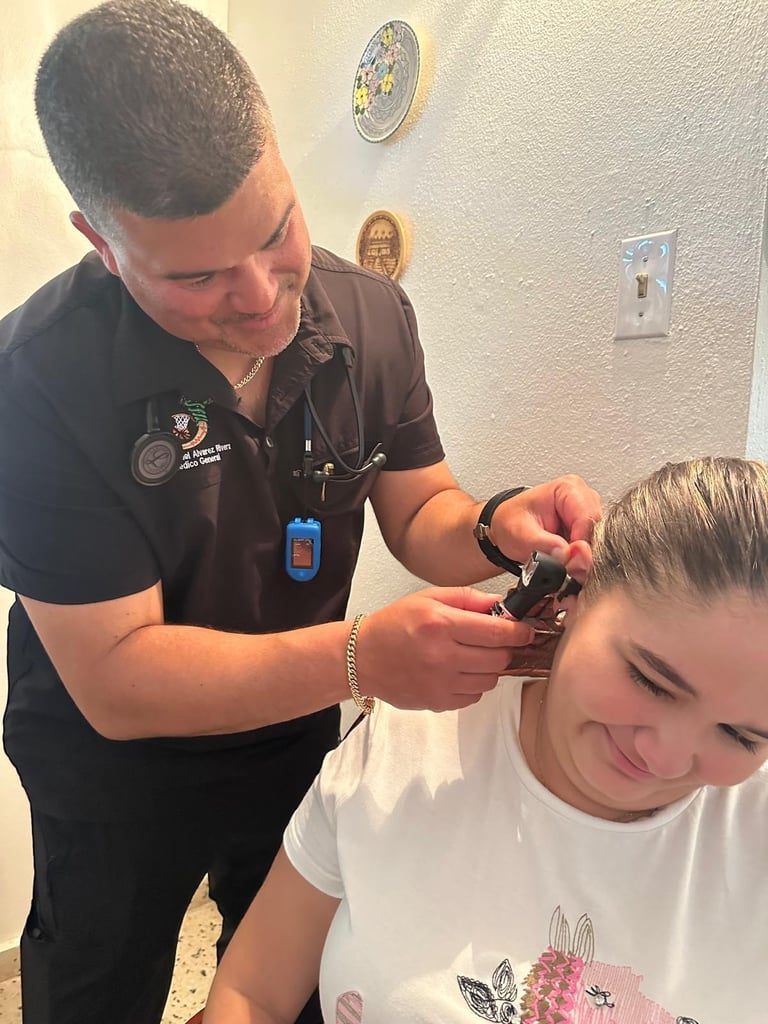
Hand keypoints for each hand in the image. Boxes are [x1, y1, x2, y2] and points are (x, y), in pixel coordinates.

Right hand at [354, 587, 534, 711]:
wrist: (362, 657)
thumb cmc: (395, 624)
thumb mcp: (430, 598)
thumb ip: (470, 598)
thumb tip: (505, 604)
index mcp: (441, 624)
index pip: (498, 631)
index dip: (519, 631)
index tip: (525, 630)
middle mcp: (443, 655)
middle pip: (499, 658)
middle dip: (506, 649)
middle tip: (498, 641)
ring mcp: (441, 683)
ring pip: (490, 680)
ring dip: (490, 667)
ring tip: (474, 655)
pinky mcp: (438, 702)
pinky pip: (474, 696)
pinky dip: (474, 684)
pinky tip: (459, 671)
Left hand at [489, 475, 600, 562]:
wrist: (506, 528)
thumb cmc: (511, 522)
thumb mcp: (521, 535)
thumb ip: (544, 545)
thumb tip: (567, 554)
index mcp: (568, 489)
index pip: (589, 518)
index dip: (581, 544)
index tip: (568, 561)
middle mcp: (583, 498)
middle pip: (598, 532)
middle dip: (582, 554)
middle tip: (564, 566)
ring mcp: (587, 514)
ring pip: (599, 543)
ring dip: (582, 558)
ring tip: (561, 562)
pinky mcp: (587, 529)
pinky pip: (593, 549)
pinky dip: (581, 560)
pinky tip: (567, 562)